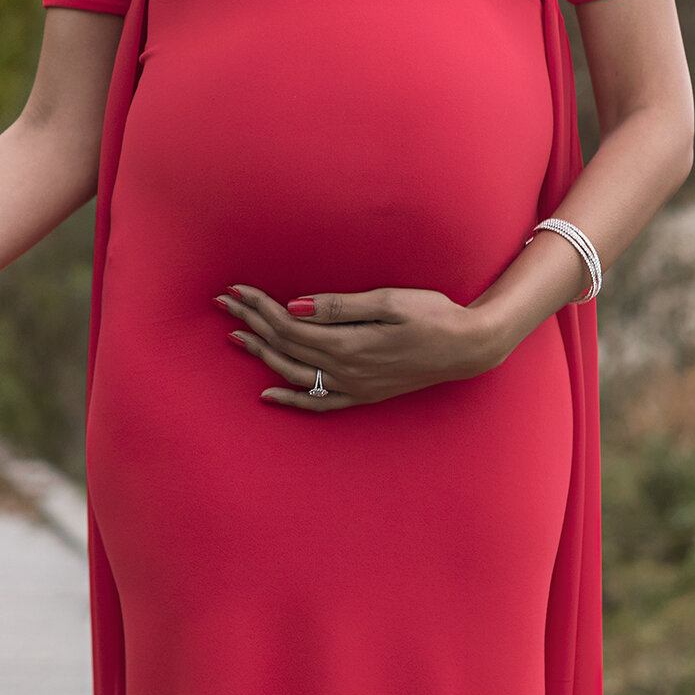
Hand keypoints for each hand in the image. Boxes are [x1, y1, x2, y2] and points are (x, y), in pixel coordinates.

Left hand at [214, 283, 510, 411]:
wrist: (470, 347)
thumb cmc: (434, 315)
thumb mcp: (388, 301)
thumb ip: (339, 307)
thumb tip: (295, 306)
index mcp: (348, 345)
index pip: (288, 325)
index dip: (259, 307)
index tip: (236, 290)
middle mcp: (344, 371)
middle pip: (284, 346)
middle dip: (251, 323)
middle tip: (224, 304)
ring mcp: (353, 387)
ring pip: (293, 372)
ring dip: (261, 354)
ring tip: (235, 337)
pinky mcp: (363, 395)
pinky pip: (317, 403)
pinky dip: (289, 399)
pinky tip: (267, 394)